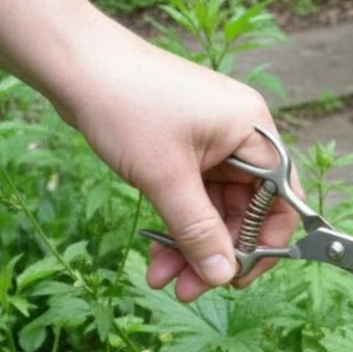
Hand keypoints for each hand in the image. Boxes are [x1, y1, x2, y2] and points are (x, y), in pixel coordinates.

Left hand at [63, 27, 300, 301]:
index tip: (236, 275)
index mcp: (252, 132)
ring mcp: (212, 146)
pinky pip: (192, 202)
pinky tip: (158, 258)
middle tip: (191, 288)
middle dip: (216, 254)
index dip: (264, 243)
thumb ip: (198, 231)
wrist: (71, 63)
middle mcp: (240, 138)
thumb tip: (223, 276)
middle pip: (245, 214)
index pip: (281, 201)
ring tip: (165, 280)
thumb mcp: (166, 177)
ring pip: (215, 214)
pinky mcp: (185, 152)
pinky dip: (177, 231)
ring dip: (192, 250)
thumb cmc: (124, 102)